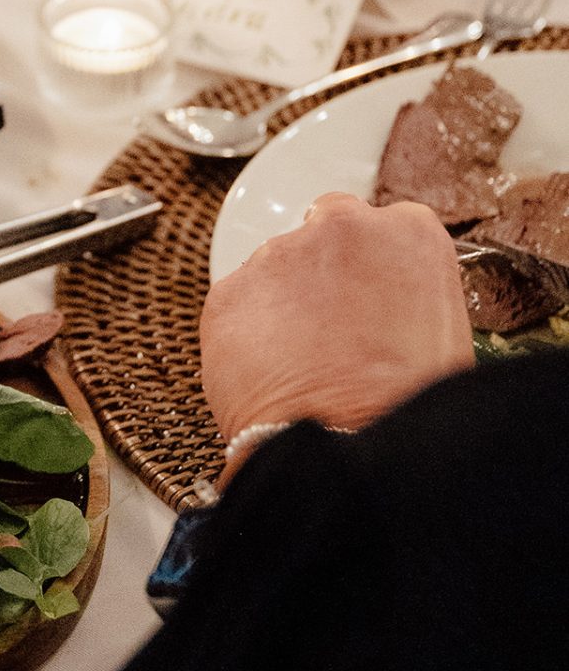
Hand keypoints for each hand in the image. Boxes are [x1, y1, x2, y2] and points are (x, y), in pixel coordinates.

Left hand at [200, 193, 473, 455]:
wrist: (355, 444)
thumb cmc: (409, 404)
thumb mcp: (441, 334)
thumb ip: (406, 295)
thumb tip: (385, 310)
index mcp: (409, 232)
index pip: (380, 226)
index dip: (368, 267)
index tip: (364, 296)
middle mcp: (341, 227)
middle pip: (320, 236)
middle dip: (320, 275)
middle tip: (330, 331)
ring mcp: (279, 254)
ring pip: (274, 272)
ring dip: (281, 306)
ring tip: (302, 364)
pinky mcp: (230, 291)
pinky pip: (236, 308)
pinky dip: (245, 336)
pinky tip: (271, 374)